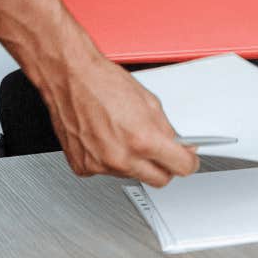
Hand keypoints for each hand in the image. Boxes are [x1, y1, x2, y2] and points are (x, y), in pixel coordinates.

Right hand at [38, 55, 198, 186]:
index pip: (180, 167)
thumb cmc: (103, 83)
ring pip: (131, 175)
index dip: (188, 162)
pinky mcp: (82, 167)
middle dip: (165, 167)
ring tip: (124, 134)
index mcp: (142, 140)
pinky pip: (106, 172)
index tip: (188, 160)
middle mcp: (121, 158)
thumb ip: (166, 129)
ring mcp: (100, 165)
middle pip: (158, 180)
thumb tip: (177, 144)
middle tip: (162, 152)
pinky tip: (106, 139)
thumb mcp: (149, 102)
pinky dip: (110, 160)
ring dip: (134, 162)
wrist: (70, 78)